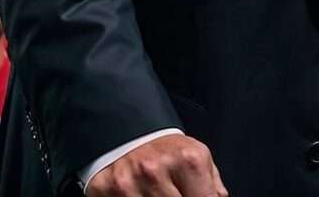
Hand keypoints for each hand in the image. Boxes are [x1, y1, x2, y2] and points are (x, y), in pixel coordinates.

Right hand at [86, 135, 227, 196]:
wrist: (127, 128)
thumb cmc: (166, 148)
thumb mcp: (196, 156)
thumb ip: (212, 184)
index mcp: (188, 161)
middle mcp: (157, 170)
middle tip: (175, 193)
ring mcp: (130, 183)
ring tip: (158, 193)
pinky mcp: (106, 190)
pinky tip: (141, 195)